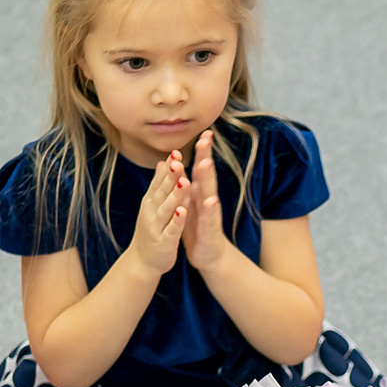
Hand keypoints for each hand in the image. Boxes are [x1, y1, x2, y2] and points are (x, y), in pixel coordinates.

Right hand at [128, 152, 188, 277]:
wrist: (142, 262)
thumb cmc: (152, 230)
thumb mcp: (154, 206)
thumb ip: (160, 185)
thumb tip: (163, 162)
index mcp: (151, 201)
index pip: (160, 180)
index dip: (168, 166)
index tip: (176, 151)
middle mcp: (151, 211)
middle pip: (163, 191)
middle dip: (171, 175)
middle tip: (178, 159)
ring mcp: (156, 227)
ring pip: (167, 208)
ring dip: (175, 195)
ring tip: (184, 181)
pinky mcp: (164, 242)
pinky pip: (171, 229)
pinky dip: (176, 220)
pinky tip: (183, 211)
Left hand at [178, 141, 234, 276]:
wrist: (208, 255)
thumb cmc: (197, 227)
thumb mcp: (189, 202)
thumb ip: (184, 183)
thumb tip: (176, 162)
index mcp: (199, 193)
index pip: (200, 168)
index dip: (201, 151)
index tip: (203, 132)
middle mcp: (207, 199)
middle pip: (206, 174)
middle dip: (206, 156)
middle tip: (207, 138)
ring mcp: (210, 214)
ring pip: (209, 193)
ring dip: (207, 178)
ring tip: (206, 163)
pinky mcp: (210, 229)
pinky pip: (209, 218)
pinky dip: (209, 209)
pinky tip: (210, 200)